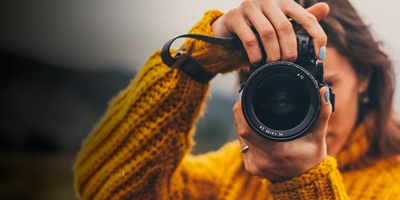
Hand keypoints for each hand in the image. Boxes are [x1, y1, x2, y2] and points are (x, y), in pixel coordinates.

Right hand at [211, 0, 328, 62]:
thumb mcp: (279, 24)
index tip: (319, 55)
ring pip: (268, 33)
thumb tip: (325, 8)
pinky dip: (256, 55)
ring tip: (273, 64)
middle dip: (290, 49)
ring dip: (273, 53)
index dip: (316, 36)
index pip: (306, 17)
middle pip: (285, 27)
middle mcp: (267, 0)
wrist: (226, 30)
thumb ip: (300, 19)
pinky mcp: (234, 17)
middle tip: (290, 63)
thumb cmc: (256, 28)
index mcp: (283, 1)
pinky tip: (257, 63)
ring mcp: (249, 6)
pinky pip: (249, 39)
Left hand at [233, 87, 331, 180]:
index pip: (247, 126)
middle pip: (241, 128)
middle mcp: (261, 159)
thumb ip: (321, 113)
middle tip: (251, 98)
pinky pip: (243, 144)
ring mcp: (253, 164)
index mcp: (275, 151)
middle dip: (244, 111)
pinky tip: (256, 129)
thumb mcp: (318, 136)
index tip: (247, 95)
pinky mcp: (250, 166)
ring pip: (240, 135)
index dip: (243, 108)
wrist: (305, 182)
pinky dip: (248, 135)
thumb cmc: (311, 158)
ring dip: (245, 123)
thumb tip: (323, 91)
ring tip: (255, 112)